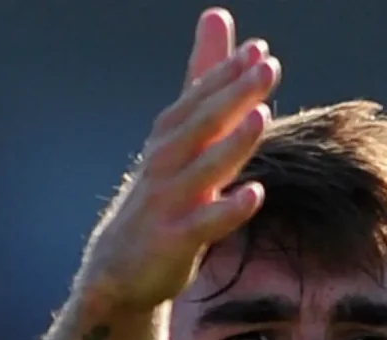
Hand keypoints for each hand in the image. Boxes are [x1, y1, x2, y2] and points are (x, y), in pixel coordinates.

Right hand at [75, 9, 279, 319]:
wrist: (120, 267)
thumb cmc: (163, 194)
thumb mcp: (183, 135)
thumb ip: (204, 81)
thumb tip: (218, 16)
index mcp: (170, 136)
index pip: (198, 98)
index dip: (226, 73)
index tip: (258, 49)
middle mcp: (165, 162)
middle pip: (201, 124)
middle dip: (232, 95)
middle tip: (266, 68)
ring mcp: (167, 202)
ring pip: (202, 170)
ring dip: (231, 144)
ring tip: (261, 115)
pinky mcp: (173, 240)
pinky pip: (203, 224)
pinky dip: (227, 210)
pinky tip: (254, 195)